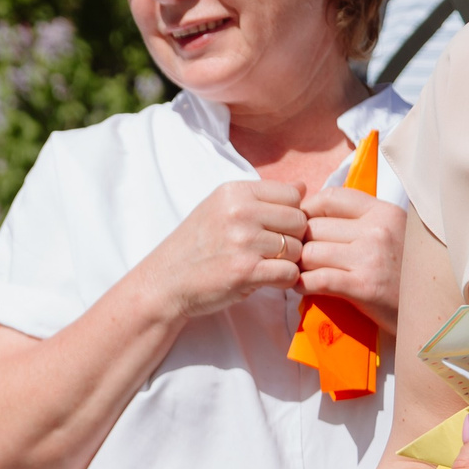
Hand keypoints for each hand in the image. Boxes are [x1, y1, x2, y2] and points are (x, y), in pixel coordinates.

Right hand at [132, 180, 306, 323]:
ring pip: (296, 249)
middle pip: (299, 221)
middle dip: (292, 238)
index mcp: (234, 192)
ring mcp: (242, 241)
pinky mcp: (245, 271)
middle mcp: (239, 212)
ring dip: (287, 261)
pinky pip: (289, 273)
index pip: (292, 194)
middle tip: (271, 251)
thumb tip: (303, 187)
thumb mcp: (220, 209)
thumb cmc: (195, 246)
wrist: (165, 281)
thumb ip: (261, 198)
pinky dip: (284, 280)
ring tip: (264, 265)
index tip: (273, 228)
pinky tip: (266, 279)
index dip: (289, 214)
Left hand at [298, 184, 406, 333]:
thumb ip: (358, 219)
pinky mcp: (364, 287)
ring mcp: (372, 258)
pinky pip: (317, 280)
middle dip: (300, 244)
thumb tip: (307, 210)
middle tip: (297, 258)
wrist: (432, 310)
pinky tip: (305, 288)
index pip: (330, 198)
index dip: (306, 211)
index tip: (300, 227)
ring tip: (302, 274)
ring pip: (309, 253)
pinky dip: (303, 285)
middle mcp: (378, 230)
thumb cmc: (404, 273)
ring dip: (299, 267)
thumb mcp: (391, 233)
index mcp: (384, 212)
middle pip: (313, 227)